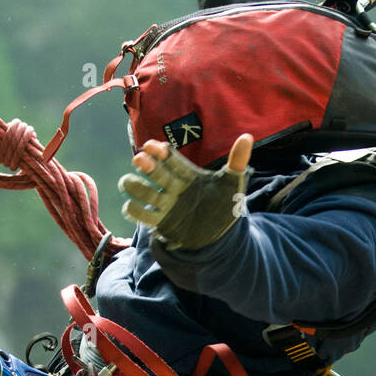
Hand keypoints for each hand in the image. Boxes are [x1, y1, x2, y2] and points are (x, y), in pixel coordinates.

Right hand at [118, 133, 253, 250]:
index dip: (159, 151)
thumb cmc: (226, 207)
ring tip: (128, 183)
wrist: (223, 238)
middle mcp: (173, 186)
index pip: (170, 158)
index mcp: (187, 174)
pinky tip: (132, 207)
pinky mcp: (162, 222)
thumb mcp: (233, 184)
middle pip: (154, 171)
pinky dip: (133, 210)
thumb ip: (237, 161)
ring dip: (133, 185)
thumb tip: (247, 137)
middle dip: (146, 165)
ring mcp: (166, 204)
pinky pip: (141, 214)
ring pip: (142, 190)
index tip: (151, 146)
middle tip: (140, 160)